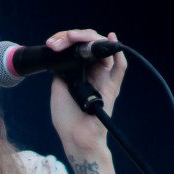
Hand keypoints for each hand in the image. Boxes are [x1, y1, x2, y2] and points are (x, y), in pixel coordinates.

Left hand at [47, 29, 126, 152]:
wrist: (76, 137)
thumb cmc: (67, 118)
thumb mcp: (58, 88)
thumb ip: (64, 69)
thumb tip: (65, 53)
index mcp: (80, 73)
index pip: (77, 49)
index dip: (67, 40)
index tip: (54, 42)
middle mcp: (93, 73)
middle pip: (91, 45)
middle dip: (76, 36)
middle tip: (62, 39)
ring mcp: (104, 79)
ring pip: (104, 51)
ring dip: (90, 39)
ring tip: (75, 36)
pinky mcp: (112, 87)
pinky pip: (120, 67)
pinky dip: (117, 52)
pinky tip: (111, 38)